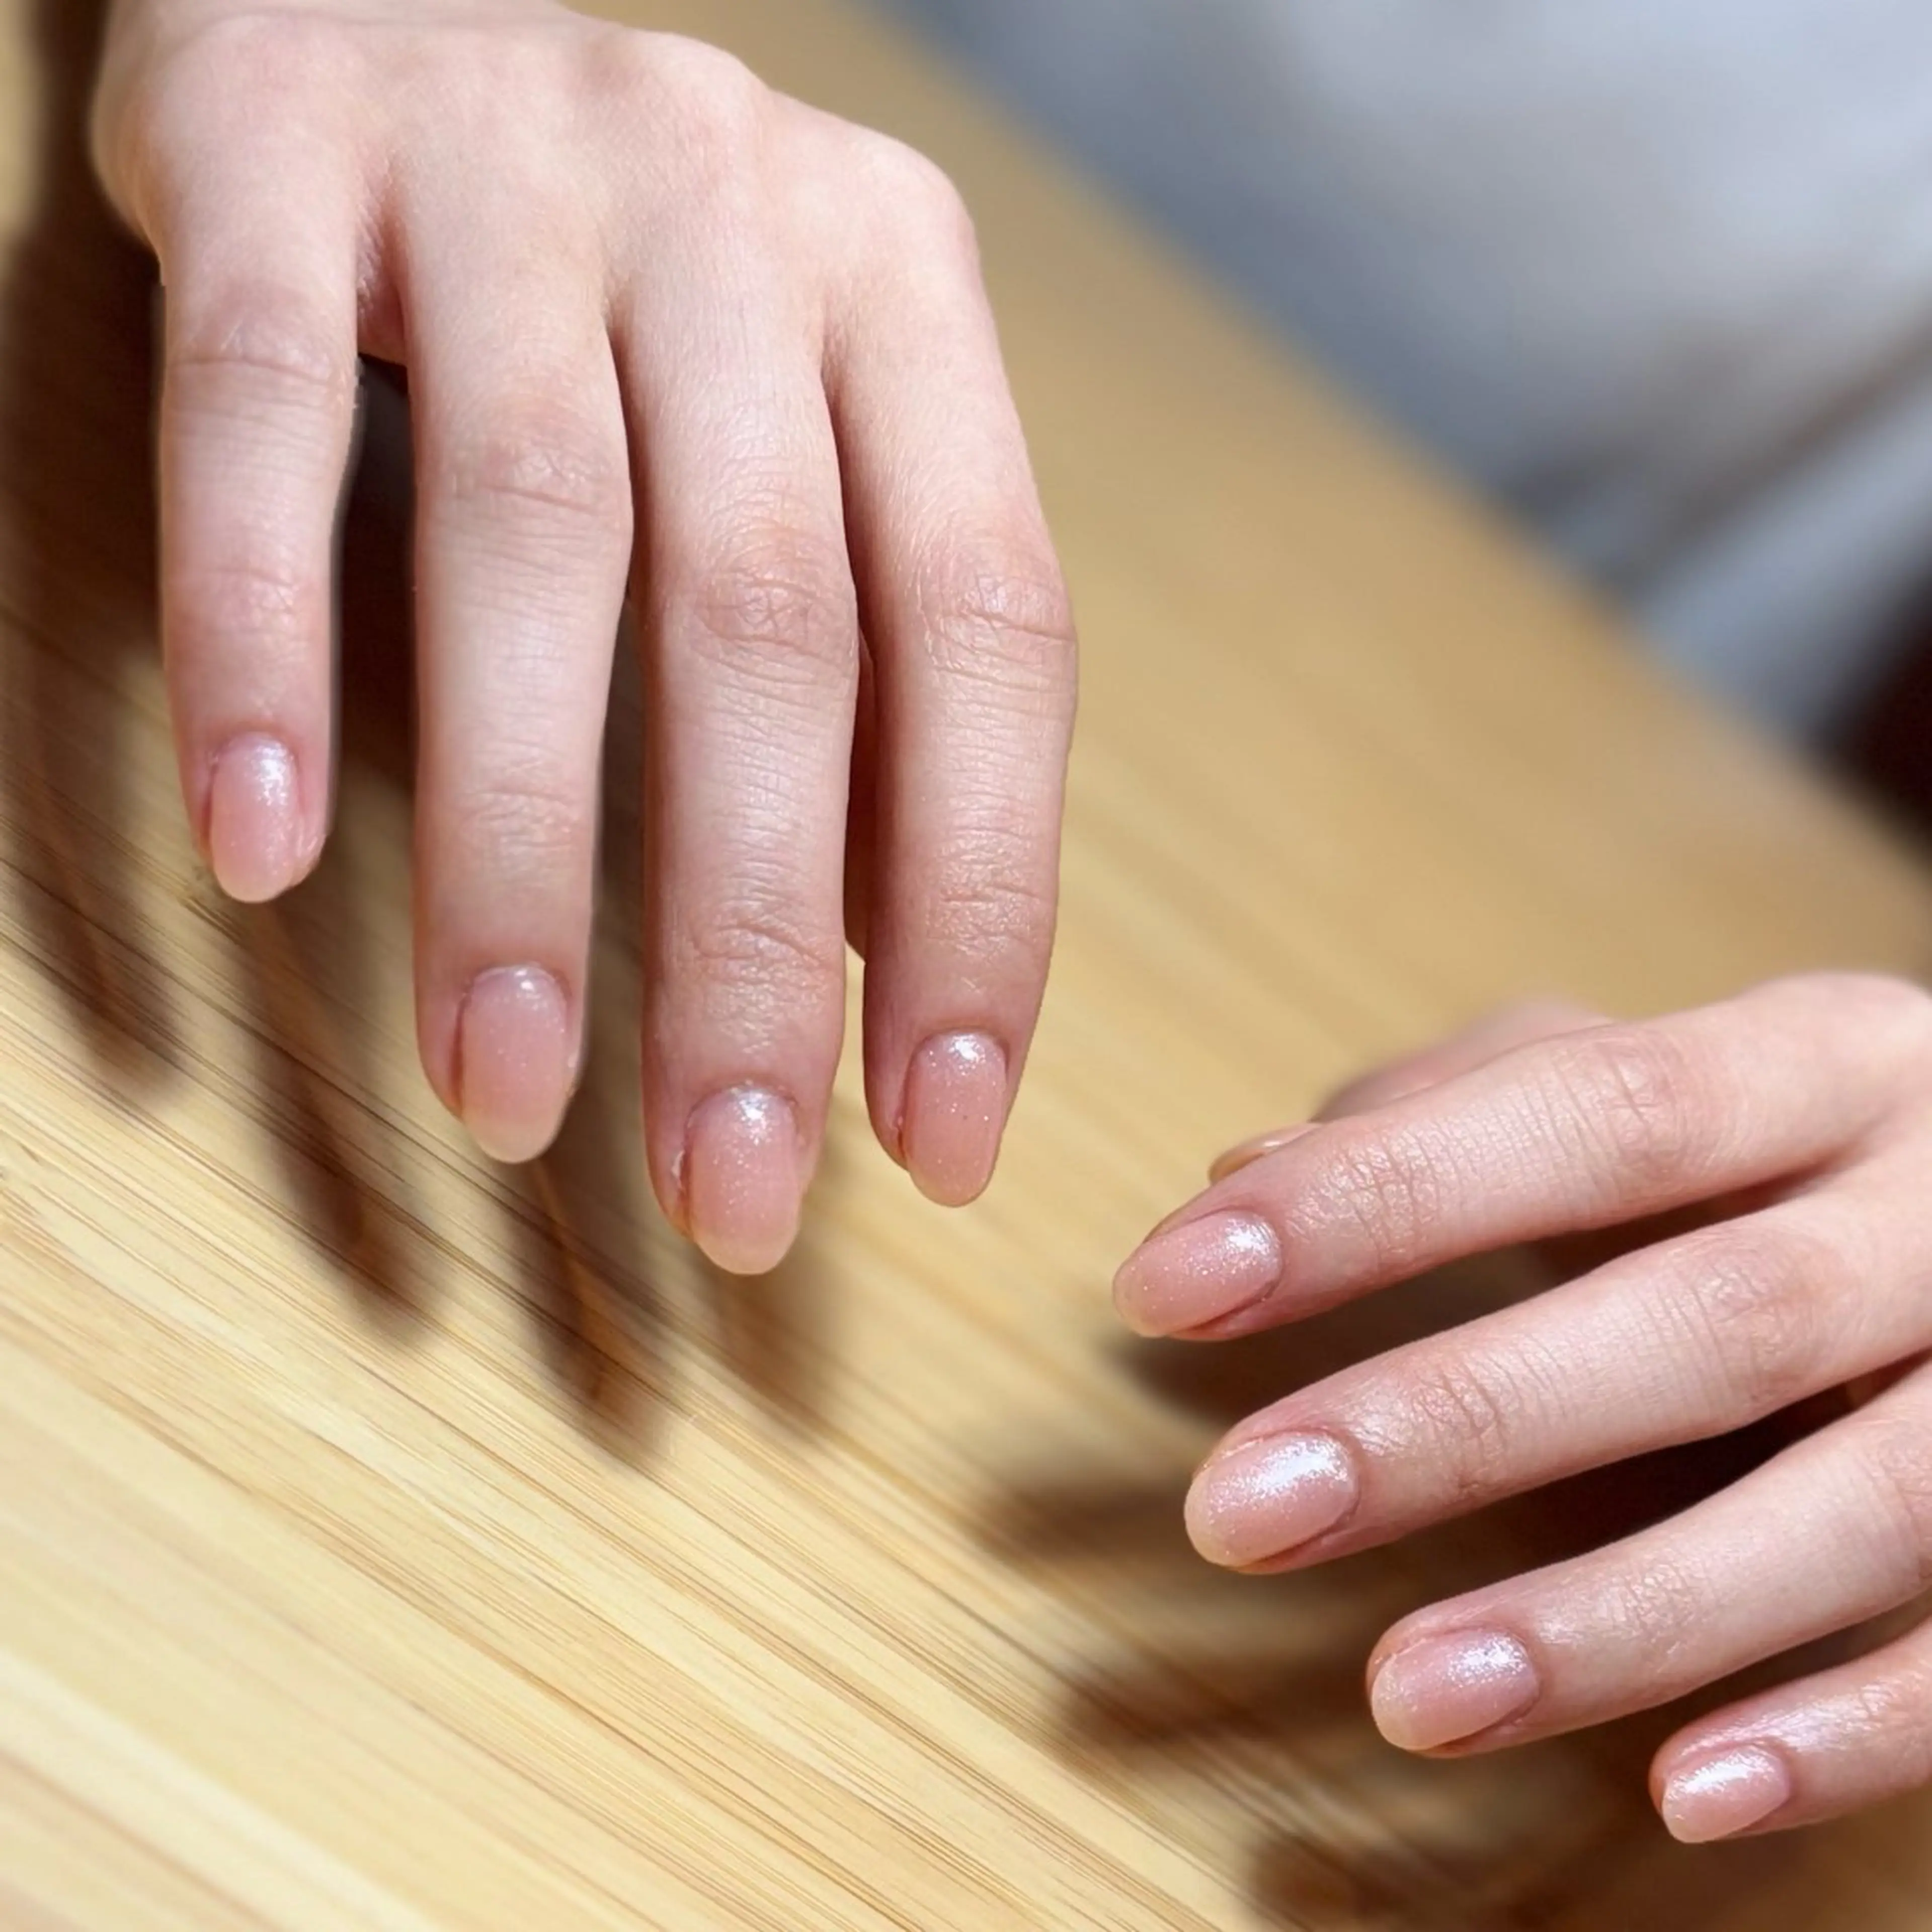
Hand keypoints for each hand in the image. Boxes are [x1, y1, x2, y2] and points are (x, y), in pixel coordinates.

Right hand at [90, 0, 1075, 1268]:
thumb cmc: (642, 300)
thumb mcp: (805, 441)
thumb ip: (868, 679)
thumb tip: (891, 979)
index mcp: (907, 304)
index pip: (991, 639)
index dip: (979, 907)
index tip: (939, 1144)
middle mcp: (739, 219)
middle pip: (770, 628)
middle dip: (751, 943)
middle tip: (727, 1189)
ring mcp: (508, 168)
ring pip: (533, 544)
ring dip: (513, 854)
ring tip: (501, 1091)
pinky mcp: (272, 145)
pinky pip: (260, 413)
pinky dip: (263, 642)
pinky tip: (255, 857)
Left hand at [1114, 973, 1931, 1842]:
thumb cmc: (1796, 1141)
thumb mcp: (1663, 1085)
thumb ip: (1464, 1111)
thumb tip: (1246, 1171)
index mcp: (1814, 1064)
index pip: (1583, 1110)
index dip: (1375, 1198)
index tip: (1170, 1284)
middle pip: (1708, 1319)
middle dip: (1462, 1419)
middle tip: (1238, 1512)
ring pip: (1859, 1507)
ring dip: (1624, 1616)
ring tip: (1412, 1694)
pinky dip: (1844, 1732)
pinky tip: (1684, 1792)